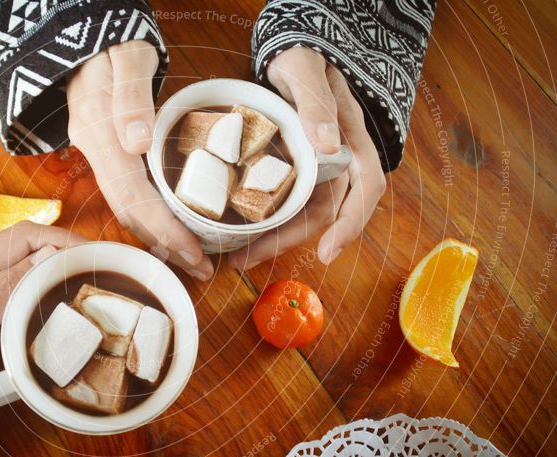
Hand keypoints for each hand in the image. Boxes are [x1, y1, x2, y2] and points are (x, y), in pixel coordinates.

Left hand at [0, 222, 84, 456]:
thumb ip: (2, 293)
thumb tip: (46, 257)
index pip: (17, 238)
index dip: (58, 238)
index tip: (92, 254)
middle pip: (24, 251)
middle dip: (62, 252)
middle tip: (98, 269)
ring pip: (25, 274)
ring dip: (56, 274)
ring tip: (89, 284)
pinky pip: (21, 300)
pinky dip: (45, 298)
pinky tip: (65, 309)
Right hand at [67, 41, 213, 280]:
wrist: (81, 34)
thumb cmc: (113, 41)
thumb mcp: (127, 57)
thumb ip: (131, 96)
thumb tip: (138, 142)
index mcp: (103, 135)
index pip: (135, 197)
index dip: (164, 229)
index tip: (194, 253)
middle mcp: (97, 152)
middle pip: (129, 212)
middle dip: (165, 245)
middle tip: (201, 270)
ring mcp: (99, 154)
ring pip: (126, 207)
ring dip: (157, 238)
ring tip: (190, 259)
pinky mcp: (106, 152)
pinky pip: (127, 194)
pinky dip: (150, 218)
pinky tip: (170, 229)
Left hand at [229, 47, 386, 269]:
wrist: (289, 52)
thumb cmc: (302, 55)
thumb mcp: (304, 69)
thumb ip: (317, 103)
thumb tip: (329, 145)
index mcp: (351, 138)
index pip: (365, 187)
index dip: (350, 223)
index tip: (328, 251)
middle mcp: (336, 159)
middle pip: (322, 212)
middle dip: (289, 241)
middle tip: (248, 260)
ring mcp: (313, 167)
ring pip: (299, 213)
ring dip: (271, 238)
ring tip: (236, 256)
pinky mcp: (292, 170)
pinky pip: (282, 201)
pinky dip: (263, 220)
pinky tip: (238, 233)